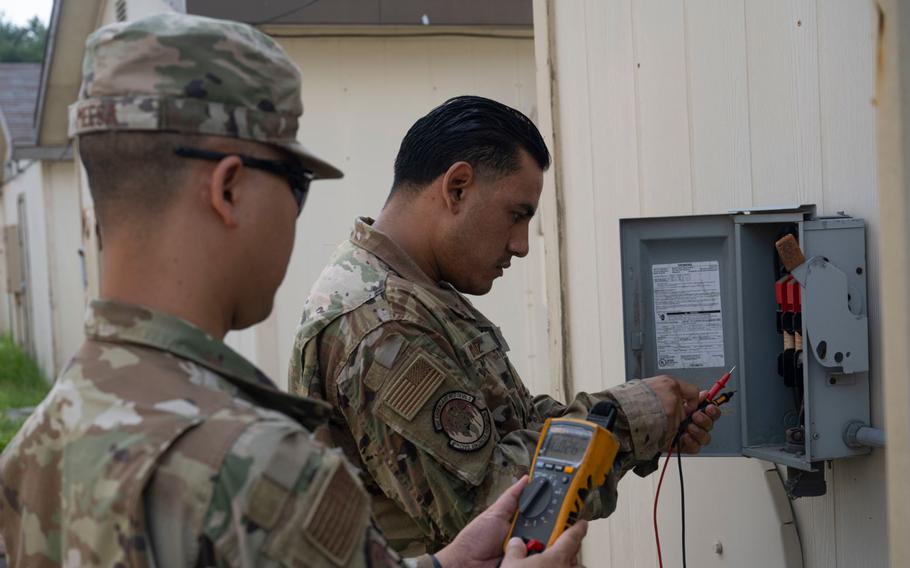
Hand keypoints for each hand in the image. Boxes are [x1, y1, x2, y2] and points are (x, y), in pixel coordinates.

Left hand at [434, 476, 587, 567]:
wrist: (466, 565)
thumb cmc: (475, 540)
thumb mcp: (495, 513)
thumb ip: (511, 497)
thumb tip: (526, 479)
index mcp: (521, 524)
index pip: (544, 514)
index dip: (556, 509)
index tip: (569, 501)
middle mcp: (527, 539)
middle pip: (551, 530)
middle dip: (559, 526)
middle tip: (568, 520)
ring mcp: (528, 554)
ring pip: (551, 547)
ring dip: (554, 542)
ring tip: (556, 537)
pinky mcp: (528, 566)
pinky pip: (543, 561)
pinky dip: (548, 558)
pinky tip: (552, 552)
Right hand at [501, 521, 586, 566]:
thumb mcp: (510, 565)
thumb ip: (515, 550)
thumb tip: (516, 544)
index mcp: (556, 558)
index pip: (573, 537)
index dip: (578, 528)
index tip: (582, 523)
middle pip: (576, 557)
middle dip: (571, 552)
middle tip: (561, 550)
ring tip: (557, 567)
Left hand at [643, 375, 721, 452]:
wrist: (632, 417)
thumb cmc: (646, 400)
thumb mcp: (670, 385)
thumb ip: (689, 390)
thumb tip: (698, 398)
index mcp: (682, 403)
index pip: (704, 406)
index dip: (711, 407)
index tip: (709, 406)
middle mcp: (683, 418)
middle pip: (707, 422)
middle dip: (707, 419)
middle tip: (697, 416)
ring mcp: (680, 432)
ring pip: (703, 436)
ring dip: (701, 430)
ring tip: (689, 427)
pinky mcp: (675, 444)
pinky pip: (693, 447)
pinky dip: (692, 443)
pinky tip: (685, 437)